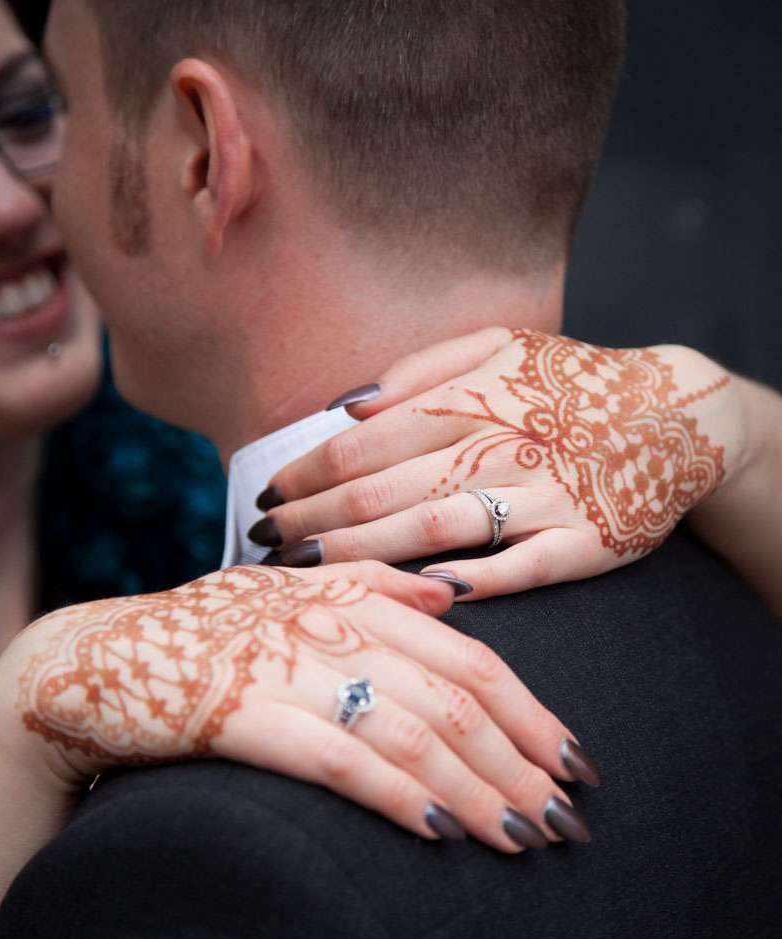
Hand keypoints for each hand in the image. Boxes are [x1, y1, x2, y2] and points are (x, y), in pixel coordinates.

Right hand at [0, 563, 596, 873]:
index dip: (534, 712)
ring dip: (477, 791)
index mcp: (357, 595)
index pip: (473, 656)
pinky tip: (441, 834)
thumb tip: (454, 595)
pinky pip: (340, 759)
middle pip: (456, 699)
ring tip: (523, 839)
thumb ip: (376, 584)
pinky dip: (399, 796)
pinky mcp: (244, 713)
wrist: (99, 658)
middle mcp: (333, 623)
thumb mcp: (291, 591)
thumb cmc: (208, 630)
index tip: (577, 762)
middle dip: (523, 764)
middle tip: (567, 818)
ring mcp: (289, 666)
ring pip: (412, 732)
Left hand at [257, 328, 748, 597]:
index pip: (360, 444)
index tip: (265, 496)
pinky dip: (461, 582)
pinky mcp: (579, 544)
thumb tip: (346, 406)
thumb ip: (419, 369)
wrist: (676, 414)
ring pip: (428, 530)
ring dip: (358, 554)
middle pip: (379, 492)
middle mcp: (497, 446)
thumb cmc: (571, 382)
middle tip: (262, 543)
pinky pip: (511, 570)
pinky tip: (408, 594)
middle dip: (309, 521)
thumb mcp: (499, 345)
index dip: (302, 474)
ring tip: (304, 571)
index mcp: (469, 397)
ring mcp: (540, 498)